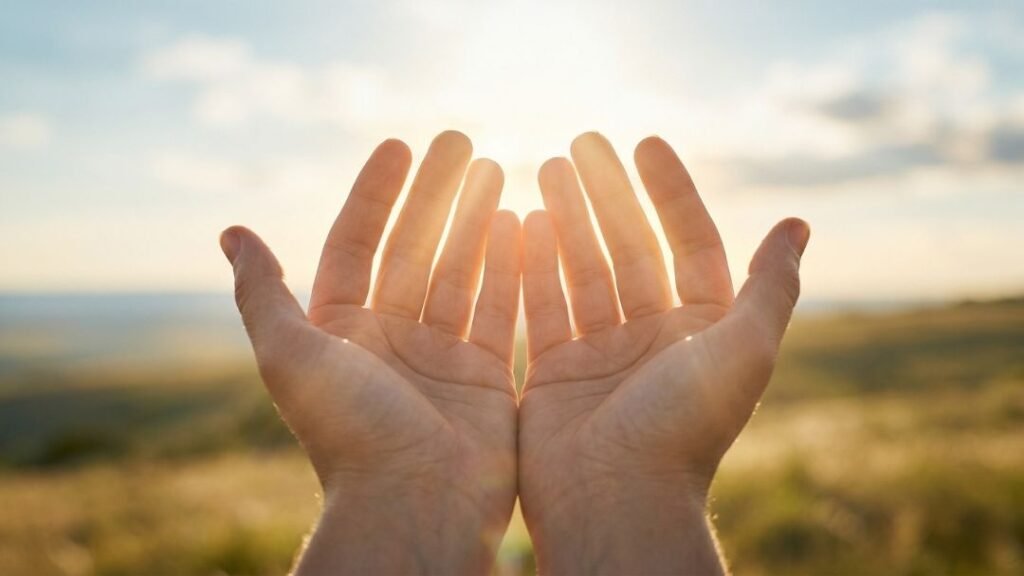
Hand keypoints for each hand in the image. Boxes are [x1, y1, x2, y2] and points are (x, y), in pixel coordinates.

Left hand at [221, 132, 520, 574]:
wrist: (413, 506)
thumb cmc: (349, 432)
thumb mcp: (291, 355)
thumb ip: (263, 293)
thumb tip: (231, 231)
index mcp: (341, 330)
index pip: (357, 243)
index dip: (376, 193)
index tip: (400, 145)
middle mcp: (389, 338)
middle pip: (414, 247)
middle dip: (436, 194)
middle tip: (461, 140)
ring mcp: (438, 356)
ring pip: (460, 271)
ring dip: (476, 220)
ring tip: (498, 169)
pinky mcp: (482, 376)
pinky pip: (497, 308)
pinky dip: (509, 267)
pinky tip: (522, 223)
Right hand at [519, 133, 809, 573]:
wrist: (617, 502)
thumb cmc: (684, 428)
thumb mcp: (744, 350)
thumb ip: (770, 287)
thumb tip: (799, 224)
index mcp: (701, 330)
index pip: (688, 242)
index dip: (669, 192)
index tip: (643, 144)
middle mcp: (653, 338)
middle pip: (628, 248)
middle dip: (607, 194)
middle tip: (580, 142)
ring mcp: (602, 354)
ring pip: (582, 269)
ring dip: (565, 219)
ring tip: (544, 167)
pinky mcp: (556, 373)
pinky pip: (542, 305)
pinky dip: (531, 265)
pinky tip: (517, 222)